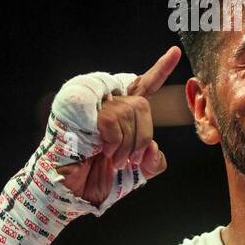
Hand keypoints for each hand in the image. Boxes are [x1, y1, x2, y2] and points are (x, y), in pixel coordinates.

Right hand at [56, 46, 179, 203]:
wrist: (70, 193)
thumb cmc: (96, 181)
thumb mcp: (135, 174)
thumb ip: (152, 161)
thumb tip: (153, 147)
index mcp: (121, 115)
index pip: (144, 86)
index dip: (160, 70)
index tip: (175, 52)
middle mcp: (107, 104)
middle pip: (143, 105)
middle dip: (142, 136)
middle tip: (130, 159)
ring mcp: (92, 104)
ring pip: (129, 112)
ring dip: (126, 144)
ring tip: (112, 160)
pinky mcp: (79, 107)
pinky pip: (112, 118)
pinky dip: (113, 140)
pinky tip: (101, 150)